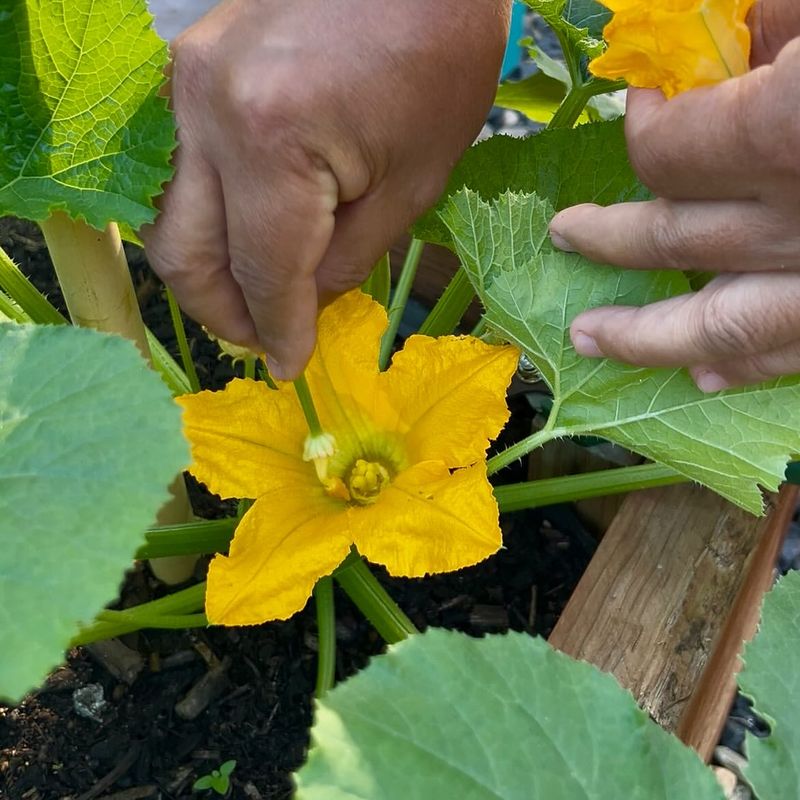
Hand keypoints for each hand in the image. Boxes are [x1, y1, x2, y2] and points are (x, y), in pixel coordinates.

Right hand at [143, 0, 508, 377]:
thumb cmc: (437, 64)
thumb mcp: (407, 188)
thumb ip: (342, 264)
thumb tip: (296, 314)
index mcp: (270, 139)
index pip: (261, 270)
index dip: (276, 330)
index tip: (289, 365)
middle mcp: (207, 110)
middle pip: (184, 253)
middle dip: (225, 312)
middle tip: (267, 338)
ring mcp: (186, 84)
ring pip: (168, 217)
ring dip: (207, 271)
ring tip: (256, 298)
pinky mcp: (188, 73)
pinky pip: (179, 173)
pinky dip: (207, 221)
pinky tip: (244, 240)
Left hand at [549, 1, 799, 391]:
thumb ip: (775, 27)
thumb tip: (723, 36)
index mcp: (789, 130)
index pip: (670, 150)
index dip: (647, 131)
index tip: (643, 109)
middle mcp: (798, 219)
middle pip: (670, 239)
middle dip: (608, 239)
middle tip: (564, 236)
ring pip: (722, 322)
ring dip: (647, 337)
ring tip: (589, 340)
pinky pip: (792, 349)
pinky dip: (747, 365)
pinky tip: (705, 375)